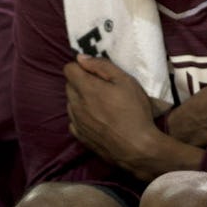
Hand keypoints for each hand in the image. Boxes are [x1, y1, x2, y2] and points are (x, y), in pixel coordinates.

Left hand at [65, 55, 201, 179]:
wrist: (137, 148)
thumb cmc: (134, 111)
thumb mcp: (125, 81)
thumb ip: (101, 65)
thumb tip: (80, 58)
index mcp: (85, 88)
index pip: (68, 69)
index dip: (82, 67)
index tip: (96, 73)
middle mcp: (75, 104)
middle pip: (69, 85)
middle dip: (81, 82)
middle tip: (103, 88)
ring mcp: (76, 122)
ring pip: (70, 103)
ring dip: (81, 100)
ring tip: (102, 105)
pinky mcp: (80, 137)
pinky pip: (74, 120)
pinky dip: (82, 116)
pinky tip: (98, 119)